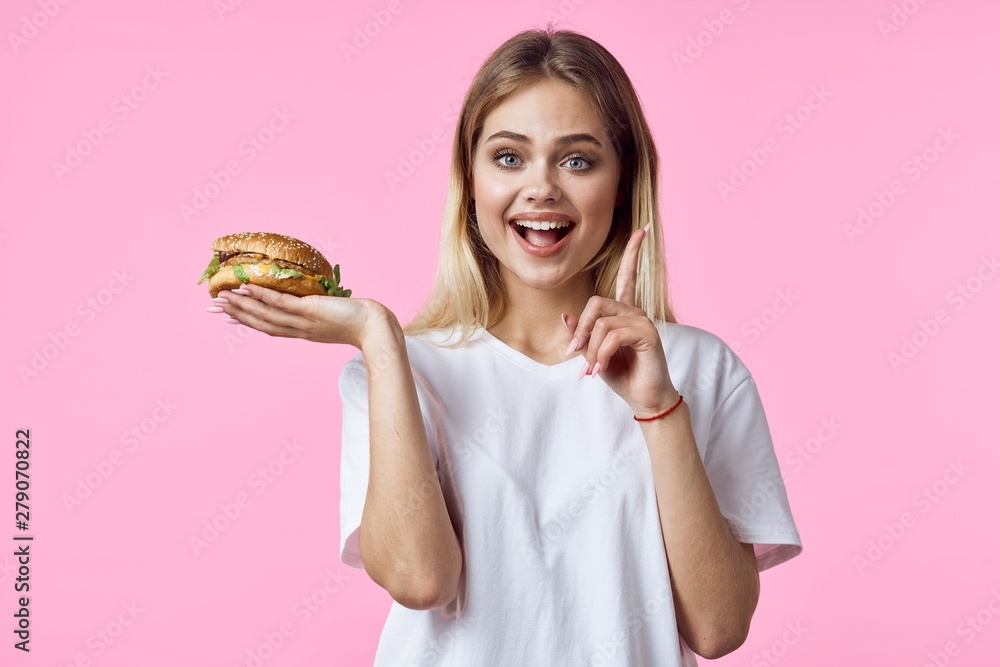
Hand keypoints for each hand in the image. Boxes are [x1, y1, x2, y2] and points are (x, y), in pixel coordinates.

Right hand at [206, 283, 390, 348]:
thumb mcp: (332, 315)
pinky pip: (281, 304)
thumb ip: (317, 309)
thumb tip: (310, 298)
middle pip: (260, 323)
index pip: (268, 326)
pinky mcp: (311, 311)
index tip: (226, 315)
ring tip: (222, 297)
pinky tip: (248, 287)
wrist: (376, 328)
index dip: (246, 320)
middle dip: (235, 314)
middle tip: (211, 307)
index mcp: (302, 331)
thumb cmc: (360, 320)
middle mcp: (298, 329)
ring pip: (266, 314)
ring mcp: (303, 321)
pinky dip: (262, 296)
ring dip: (242, 306)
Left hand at [563, 224, 680, 417]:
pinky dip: (601, 354)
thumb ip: (582, 334)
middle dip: (582, 329)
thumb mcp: (592, 353)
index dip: (633, 253)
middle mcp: (635, 312)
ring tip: (591, 369)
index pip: (628, 276)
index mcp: (624, 313)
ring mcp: (643, 321)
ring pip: (602, 323)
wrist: (644, 398)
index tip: (643, 230)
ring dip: (590, 349)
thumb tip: (565, 316)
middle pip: (596, 303)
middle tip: (575, 354)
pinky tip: (601, 368)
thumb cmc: (621, 375)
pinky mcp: (648, 334)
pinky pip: (613, 335)